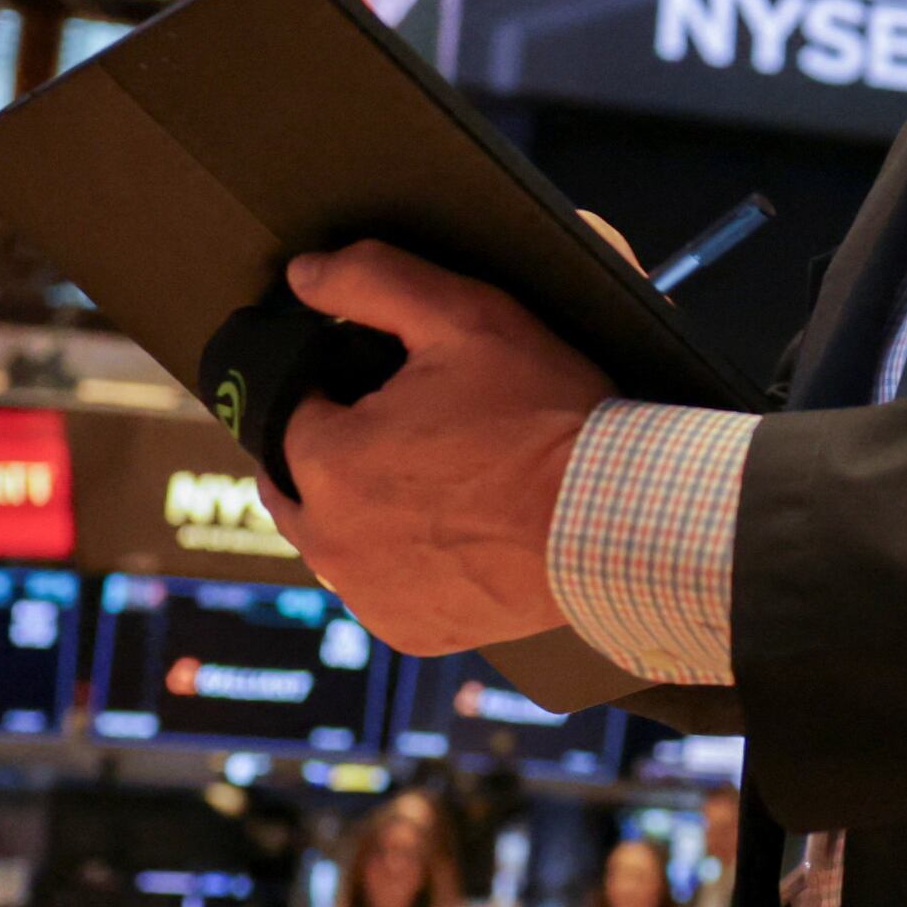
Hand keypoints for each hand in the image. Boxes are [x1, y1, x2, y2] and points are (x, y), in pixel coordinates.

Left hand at [264, 242, 601, 654]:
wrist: (615, 522)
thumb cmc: (546, 418)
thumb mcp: (468, 317)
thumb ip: (375, 280)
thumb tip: (302, 275)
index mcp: (326, 461)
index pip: (291, 406)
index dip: (338, 385)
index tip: (397, 385)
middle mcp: (329, 541)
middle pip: (299, 479)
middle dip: (340, 448)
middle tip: (419, 430)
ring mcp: (368, 595)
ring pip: (335, 536)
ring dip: (363, 508)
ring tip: (441, 479)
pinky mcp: (408, 632)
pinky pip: (380, 587)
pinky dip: (401, 562)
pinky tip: (454, 531)